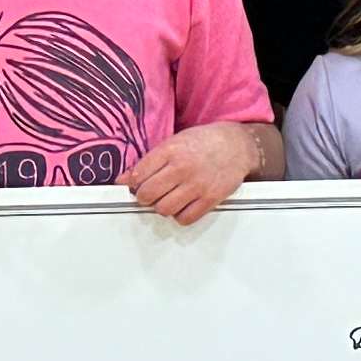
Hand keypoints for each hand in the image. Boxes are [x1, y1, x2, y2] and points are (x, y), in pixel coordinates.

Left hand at [127, 121, 268, 223]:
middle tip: (150, 193)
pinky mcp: (211, 198)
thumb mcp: (173, 143)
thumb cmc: (204, 142)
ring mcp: (197, 185)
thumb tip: (124, 180)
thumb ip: (148, 162)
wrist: (237, 144)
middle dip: (144, 196)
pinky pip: (185, 218)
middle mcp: (183, 168)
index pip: (138, 175)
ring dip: (161, 207)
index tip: (136, 184)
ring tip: (167, 198)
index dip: (133, 183)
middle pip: (147, 194)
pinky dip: (179, 216)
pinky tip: (181, 205)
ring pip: (164, 209)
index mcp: (171, 150)